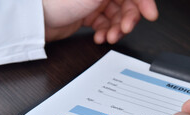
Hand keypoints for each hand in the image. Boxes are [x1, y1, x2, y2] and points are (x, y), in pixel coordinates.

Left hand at [43, 0, 157, 43]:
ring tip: (110, 37)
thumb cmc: (61, 0)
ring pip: (117, 18)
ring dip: (116, 30)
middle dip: (128, 20)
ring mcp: (95, 3)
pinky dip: (105, 33)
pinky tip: (100, 37)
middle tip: (125, 29)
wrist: (38, 18)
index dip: (144, 3)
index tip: (151, 15)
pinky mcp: (88, 15)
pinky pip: (105, 25)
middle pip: (127, 5)